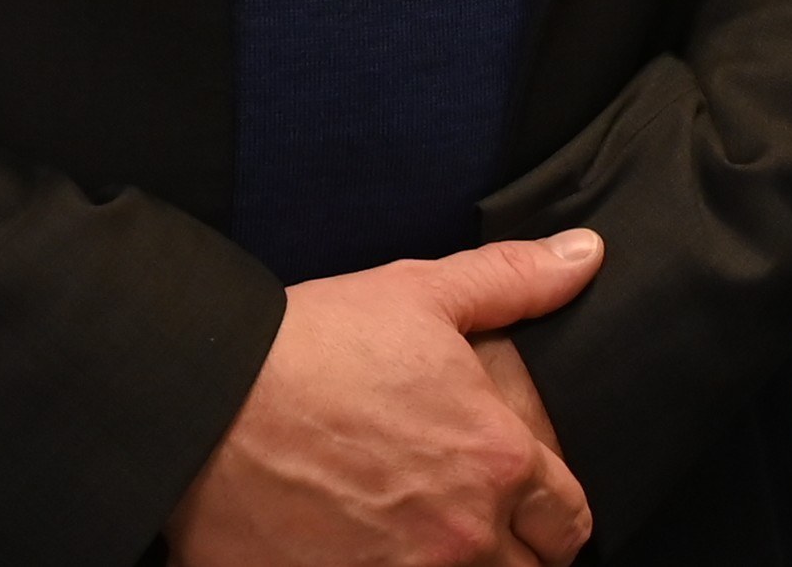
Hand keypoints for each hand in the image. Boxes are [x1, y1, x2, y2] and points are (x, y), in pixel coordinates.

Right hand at [168, 228, 603, 566]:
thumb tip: (587, 255)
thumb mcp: (422, 292)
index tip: (536, 507)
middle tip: (483, 530)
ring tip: (431, 547)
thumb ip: (515, 280)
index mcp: (495, 460)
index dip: (557, 515)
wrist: (204, 405)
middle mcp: (461, 535)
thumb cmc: (312, 347)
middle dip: (517, 554)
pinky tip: (372, 559)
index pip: (570, 521)